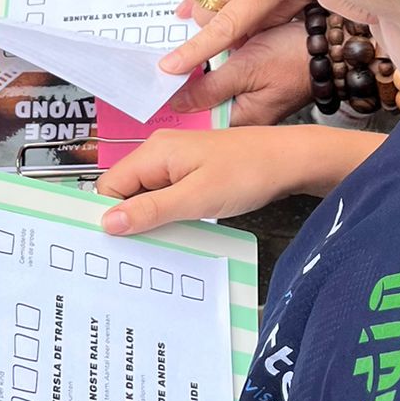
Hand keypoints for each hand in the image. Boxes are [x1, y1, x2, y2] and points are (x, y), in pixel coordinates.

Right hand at [97, 123, 322, 231]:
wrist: (291, 161)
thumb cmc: (249, 172)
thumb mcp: (196, 198)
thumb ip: (151, 210)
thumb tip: (108, 222)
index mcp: (155, 152)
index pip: (109, 186)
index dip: (109, 214)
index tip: (115, 243)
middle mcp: (160, 152)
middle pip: (126, 190)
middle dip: (130, 219)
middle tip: (141, 247)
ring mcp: (177, 162)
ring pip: (147, 195)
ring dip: (152, 218)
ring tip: (165, 239)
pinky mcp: (192, 171)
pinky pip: (167, 195)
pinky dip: (170, 213)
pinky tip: (182, 228)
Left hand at [160, 21, 314, 126]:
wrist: (330, 46)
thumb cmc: (295, 57)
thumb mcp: (245, 68)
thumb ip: (208, 86)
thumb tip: (175, 101)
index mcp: (242, 122)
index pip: (197, 124)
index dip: (174, 109)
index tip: (152, 94)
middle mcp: (245, 119)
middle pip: (202, 111)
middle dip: (183, 93)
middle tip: (161, 75)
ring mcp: (250, 105)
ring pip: (211, 96)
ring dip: (197, 82)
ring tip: (178, 69)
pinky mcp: (255, 90)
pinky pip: (225, 86)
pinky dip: (213, 74)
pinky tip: (205, 63)